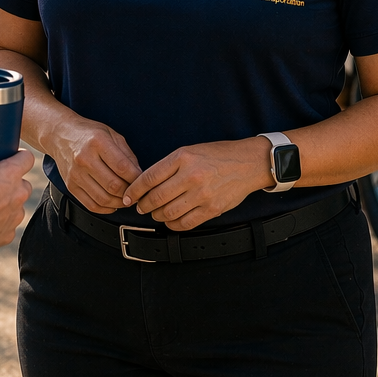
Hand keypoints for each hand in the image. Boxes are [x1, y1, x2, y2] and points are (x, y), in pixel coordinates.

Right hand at [0, 149, 34, 249]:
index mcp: (9, 173)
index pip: (27, 158)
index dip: (19, 156)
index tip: (10, 157)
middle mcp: (18, 194)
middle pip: (24, 184)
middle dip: (13, 184)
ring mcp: (14, 216)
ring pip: (17, 207)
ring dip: (7, 206)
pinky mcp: (7, 235)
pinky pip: (8, 228)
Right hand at [44, 113, 142, 214]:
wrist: (60, 135)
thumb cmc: (88, 133)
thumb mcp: (112, 134)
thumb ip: (127, 154)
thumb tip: (139, 175)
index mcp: (98, 142)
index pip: (122, 167)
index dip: (137, 179)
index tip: (143, 182)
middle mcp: (84, 159)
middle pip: (113, 186)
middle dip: (129, 193)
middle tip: (136, 193)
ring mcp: (76, 174)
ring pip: (103, 198)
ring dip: (119, 203)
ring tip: (126, 199)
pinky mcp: (70, 185)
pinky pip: (90, 204)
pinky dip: (105, 208)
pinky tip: (113, 204)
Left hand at [123, 137, 274, 231]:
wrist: (249, 163)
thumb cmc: (219, 155)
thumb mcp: (191, 151)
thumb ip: (169, 166)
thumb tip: (147, 185)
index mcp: (183, 157)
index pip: (149, 177)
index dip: (134, 190)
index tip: (128, 196)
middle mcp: (192, 175)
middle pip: (156, 198)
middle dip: (143, 205)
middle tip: (141, 206)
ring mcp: (202, 194)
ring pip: (168, 213)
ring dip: (157, 216)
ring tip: (157, 212)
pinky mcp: (211, 209)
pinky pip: (185, 224)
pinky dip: (173, 225)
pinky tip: (172, 220)